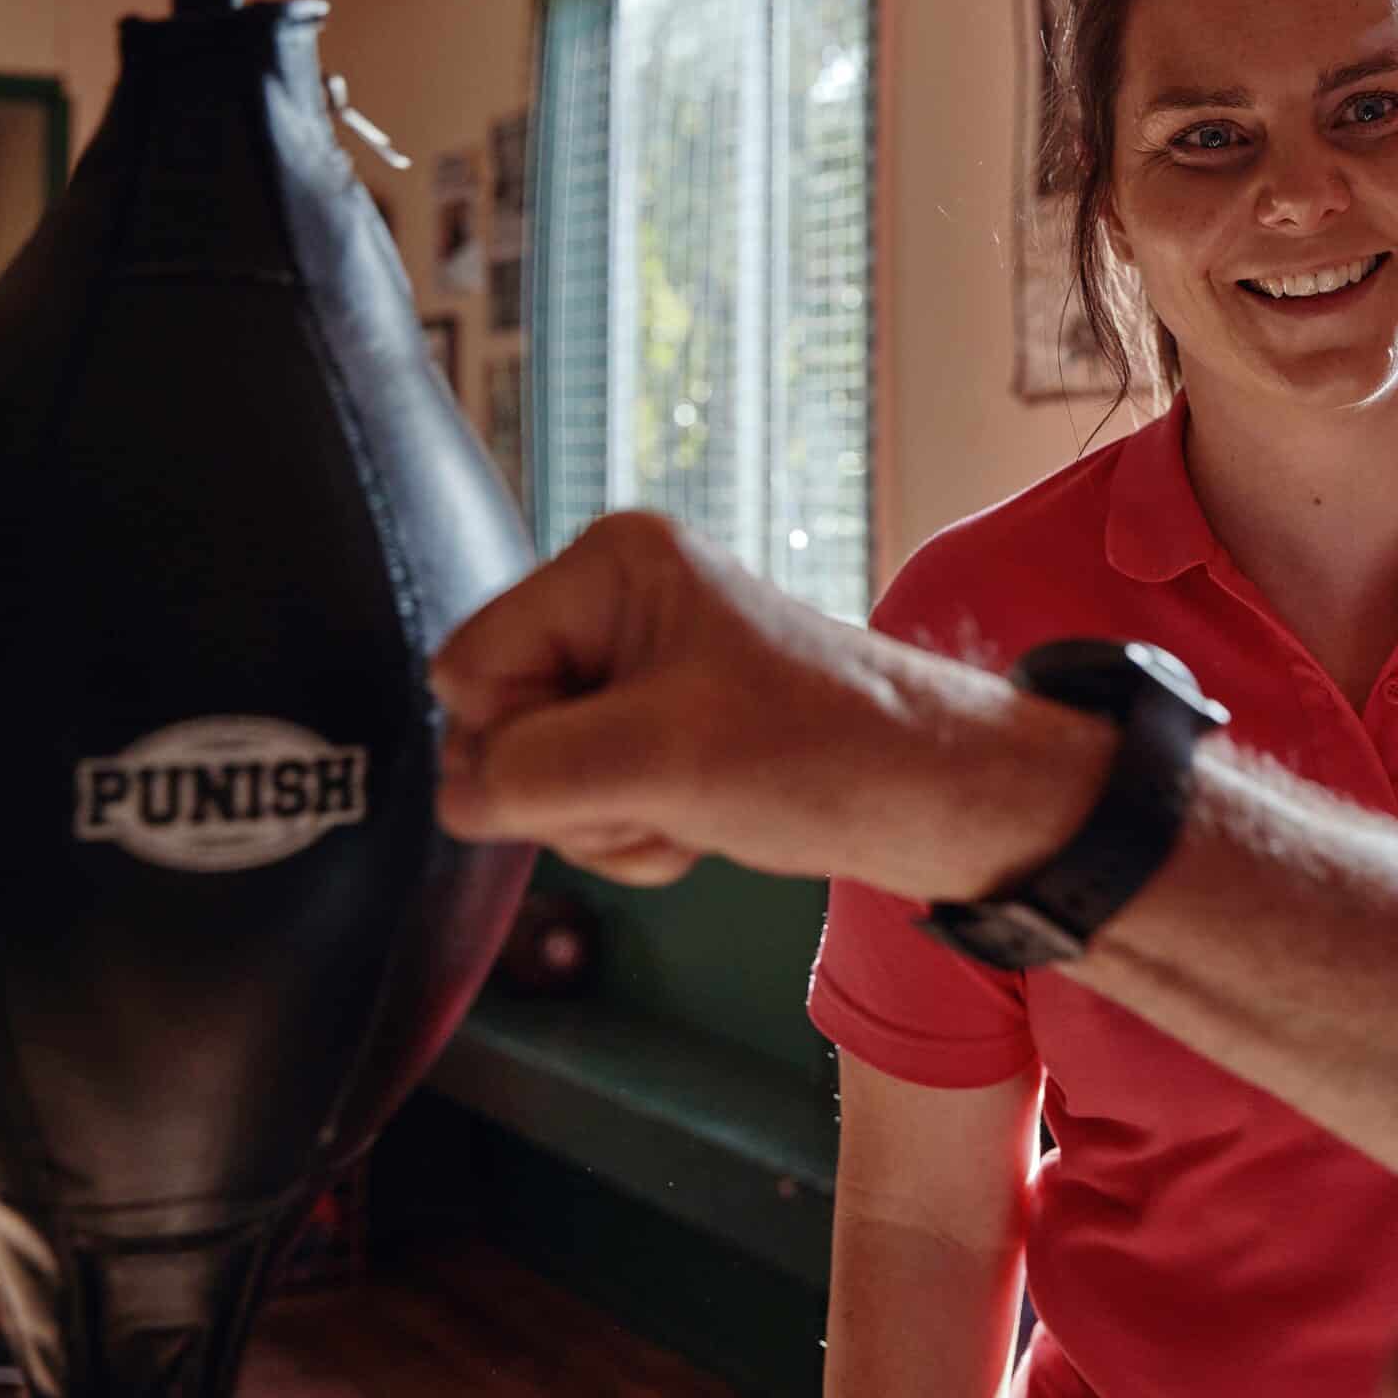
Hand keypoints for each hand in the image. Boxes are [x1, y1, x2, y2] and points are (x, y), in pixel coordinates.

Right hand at [431, 512, 1114, 895]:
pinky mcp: (666, 725)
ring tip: (695, 809)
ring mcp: (643, 667)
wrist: (938, 800)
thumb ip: (523, 775)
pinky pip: (591, 797)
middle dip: (568, 790)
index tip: (605, 762)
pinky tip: (702, 827)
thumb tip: (459, 797)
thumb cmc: (825, 754)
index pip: (467, 669)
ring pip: (541, 775)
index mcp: (610, 565)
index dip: (516, 740)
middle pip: (500, 725)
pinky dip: (636, 832)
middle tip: (665, 792)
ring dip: (608, 821)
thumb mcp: (654, 764)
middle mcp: (618, 602)